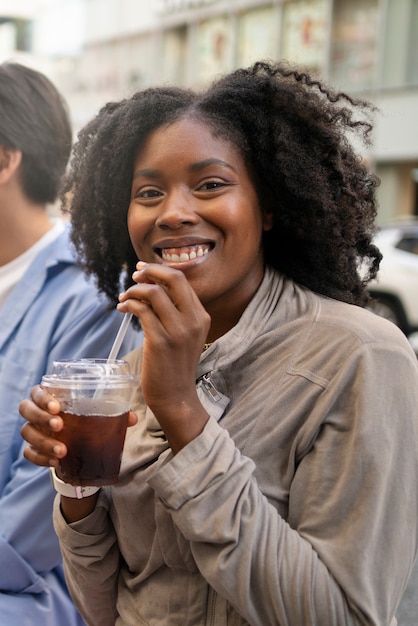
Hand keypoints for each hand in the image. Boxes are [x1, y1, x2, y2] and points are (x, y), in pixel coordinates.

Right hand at [19, 385, 137, 467]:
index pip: (37, 391)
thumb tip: (132, 418)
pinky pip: (28, 453)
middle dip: (41, 417)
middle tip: (60, 425)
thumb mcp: (98, 415)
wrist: (76, 445)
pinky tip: (56, 462)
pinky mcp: (33, 449)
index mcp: (50, 397)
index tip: (57, 407)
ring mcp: (34, 430)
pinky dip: (41, 458)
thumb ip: (113, 414)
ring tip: (62, 450)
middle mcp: (37, 411)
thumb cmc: (84, 422)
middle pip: (26, 409)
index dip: (43, 397)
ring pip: (26, 432)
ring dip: (43, 441)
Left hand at [117, 262, 210, 451]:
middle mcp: (193, 320)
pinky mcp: (160, 341)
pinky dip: (129, 304)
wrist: (175, 396)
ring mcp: (178, 331)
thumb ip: (177, 313)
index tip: (144, 270)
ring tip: (124, 297)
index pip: (182, 281)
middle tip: (135, 274)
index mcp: (201, 316)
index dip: (161, 270)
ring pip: (154, 293)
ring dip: (134, 290)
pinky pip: (141, 311)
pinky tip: (123, 308)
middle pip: (173, 279)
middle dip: (150, 271)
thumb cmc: (175, 366)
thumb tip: (154, 287)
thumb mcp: (185, 336)